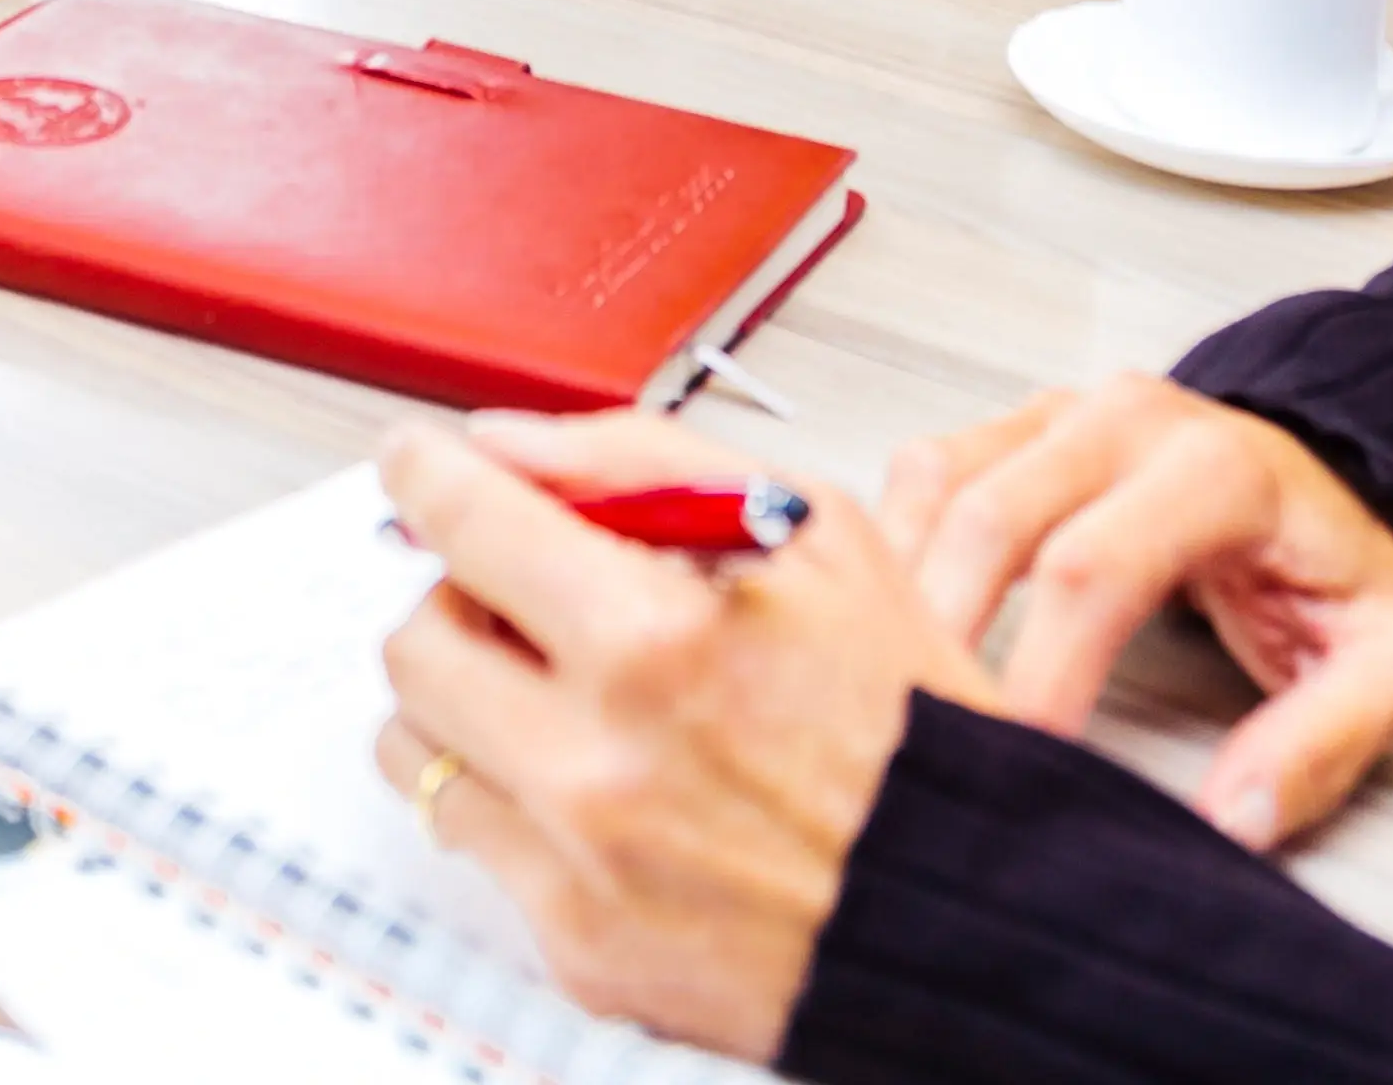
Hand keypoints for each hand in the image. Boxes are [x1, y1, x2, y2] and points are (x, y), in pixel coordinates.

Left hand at [370, 412, 993, 1061]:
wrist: (976, 915)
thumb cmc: (914, 728)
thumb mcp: (815, 536)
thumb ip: (644, 463)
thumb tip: (506, 444)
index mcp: (659, 641)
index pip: (466, 524)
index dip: (425, 476)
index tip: (417, 464)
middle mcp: (600, 761)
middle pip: (417, 640)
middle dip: (453, 596)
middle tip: (508, 593)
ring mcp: (579, 865)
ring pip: (418, 747)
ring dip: (463, 698)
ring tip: (548, 690)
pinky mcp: (578, 947)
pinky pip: (475, 842)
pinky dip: (512, 796)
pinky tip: (593, 781)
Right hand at [882, 375, 1392, 850]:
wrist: (1317, 471)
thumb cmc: (1332, 570)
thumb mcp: (1387, 664)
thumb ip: (1326, 741)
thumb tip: (1230, 818)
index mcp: (1216, 471)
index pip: (1095, 568)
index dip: (1043, 672)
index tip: (1021, 759)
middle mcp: (1125, 420)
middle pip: (992, 520)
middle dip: (946, 639)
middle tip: (932, 741)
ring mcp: (1060, 412)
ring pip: (940, 488)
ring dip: (905, 593)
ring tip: (897, 694)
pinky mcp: (1014, 425)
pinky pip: (922, 472)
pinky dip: (892, 548)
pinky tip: (892, 624)